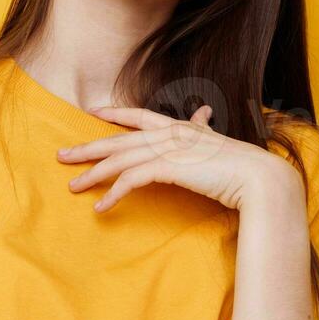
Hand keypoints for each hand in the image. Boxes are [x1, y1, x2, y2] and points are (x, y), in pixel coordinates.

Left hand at [57, 104, 295, 212]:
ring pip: (119, 160)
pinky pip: (131, 180)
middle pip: (117, 140)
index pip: (139, 114)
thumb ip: (203, 128)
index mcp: (178, 126)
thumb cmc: (239, 165)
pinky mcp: (168, 168)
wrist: (256, 177)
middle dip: (87, 147)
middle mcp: (169, 133)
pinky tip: (100, 207)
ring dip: (93, 175)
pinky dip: (113, 194)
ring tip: (73, 187)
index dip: (115, 112)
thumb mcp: (215, 142)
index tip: (93, 112)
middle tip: (62, 156)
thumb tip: (204, 114)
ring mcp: (168, 149)